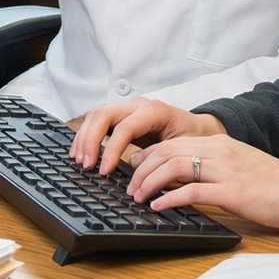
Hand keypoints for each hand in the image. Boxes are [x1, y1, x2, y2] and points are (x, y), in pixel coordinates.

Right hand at [69, 97, 223, 172]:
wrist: (198, 129)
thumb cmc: (193, 139)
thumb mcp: (182, 149)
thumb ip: (160, 158)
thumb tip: (136, 173)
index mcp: (155, 111)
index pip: (124, 127)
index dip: (110, 149)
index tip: (104, 170)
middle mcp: (139, 106)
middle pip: (103, 114)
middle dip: (90, 140)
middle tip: (86, 165)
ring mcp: (128, 109)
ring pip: (96, 115)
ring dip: (84, 138)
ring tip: (79, 161)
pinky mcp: (121, 117)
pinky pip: (97, 121)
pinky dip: (86, 136)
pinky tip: (81, 153)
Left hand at [125, 133, 278, 228]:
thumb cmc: (269, 183)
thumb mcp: (237, 164)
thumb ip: (211, 165)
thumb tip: (182, 176)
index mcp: (219, 143)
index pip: (172, 142)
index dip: (148, 154)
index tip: (132, 167)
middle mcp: (219, 151)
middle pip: (167, 152)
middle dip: (142, 169)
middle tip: (129, 186)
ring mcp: (225, 170)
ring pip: (174, 167)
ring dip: (150, 182)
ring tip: (138, 197)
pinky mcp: (231, 191)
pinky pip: (192, 191)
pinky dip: (170, 198)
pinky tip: (159, 206)